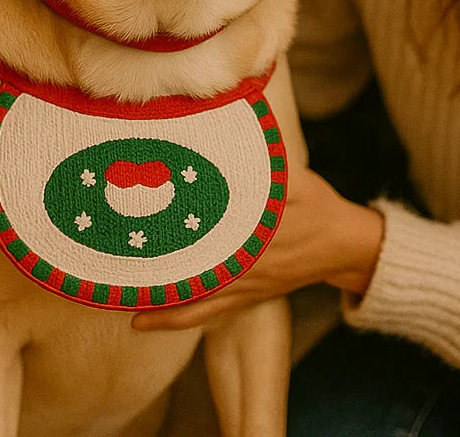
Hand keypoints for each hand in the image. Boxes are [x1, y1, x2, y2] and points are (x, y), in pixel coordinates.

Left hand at [131, 167, 383, 331]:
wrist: (344, 246)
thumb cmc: (320, 206)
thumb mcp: (298, 178)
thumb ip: (268, 162)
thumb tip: (238, 138)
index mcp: (257, 229)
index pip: (209, 227)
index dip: (176, 226)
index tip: (144, 221)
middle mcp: (245, 261)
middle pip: (191, 263)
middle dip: (155, 260)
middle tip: (115, 256)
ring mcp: (243, 284)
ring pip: (192, 295)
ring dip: (157, 295)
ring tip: (118, 291)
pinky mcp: (245, 297)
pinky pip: (204, 313)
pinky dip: (174, 318)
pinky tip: (143, 320)